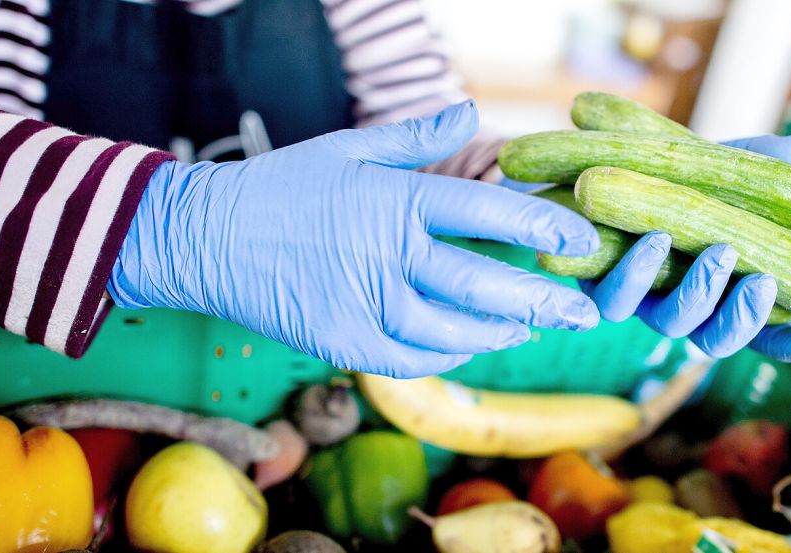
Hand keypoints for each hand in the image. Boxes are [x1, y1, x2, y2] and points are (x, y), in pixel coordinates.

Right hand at [108, 102, 599, 377]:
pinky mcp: (341, 342)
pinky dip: (447, 356)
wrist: (205, 237)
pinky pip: (410, 359)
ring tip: (527, 329)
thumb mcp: (347, 148)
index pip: (487, 214)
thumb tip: (470, 113)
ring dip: (498, 334)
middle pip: (482, 286)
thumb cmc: (281, 187)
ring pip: (451, 333)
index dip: (543, 227)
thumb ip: (415, 138)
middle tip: (585, 312)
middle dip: (543, 302)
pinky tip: (468, 345)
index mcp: (394, 201)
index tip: (582, 239)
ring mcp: (362, 304)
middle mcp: (385, 255)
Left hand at [582, 134, 790, 368]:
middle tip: (763, 280)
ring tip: (716, 252)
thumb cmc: (662, 179)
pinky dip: (634, 275)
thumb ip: (757, 166)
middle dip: (743, 317)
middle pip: (717, 338)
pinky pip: (613, 301)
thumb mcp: (713, 169)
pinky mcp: (596, 289)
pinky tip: (653, 240)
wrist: (587, 175)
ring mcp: (641, 302)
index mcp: (720, 288)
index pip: (761, 330)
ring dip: (697, 293)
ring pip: (671, 324)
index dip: (789, 346)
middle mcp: (682, 304)